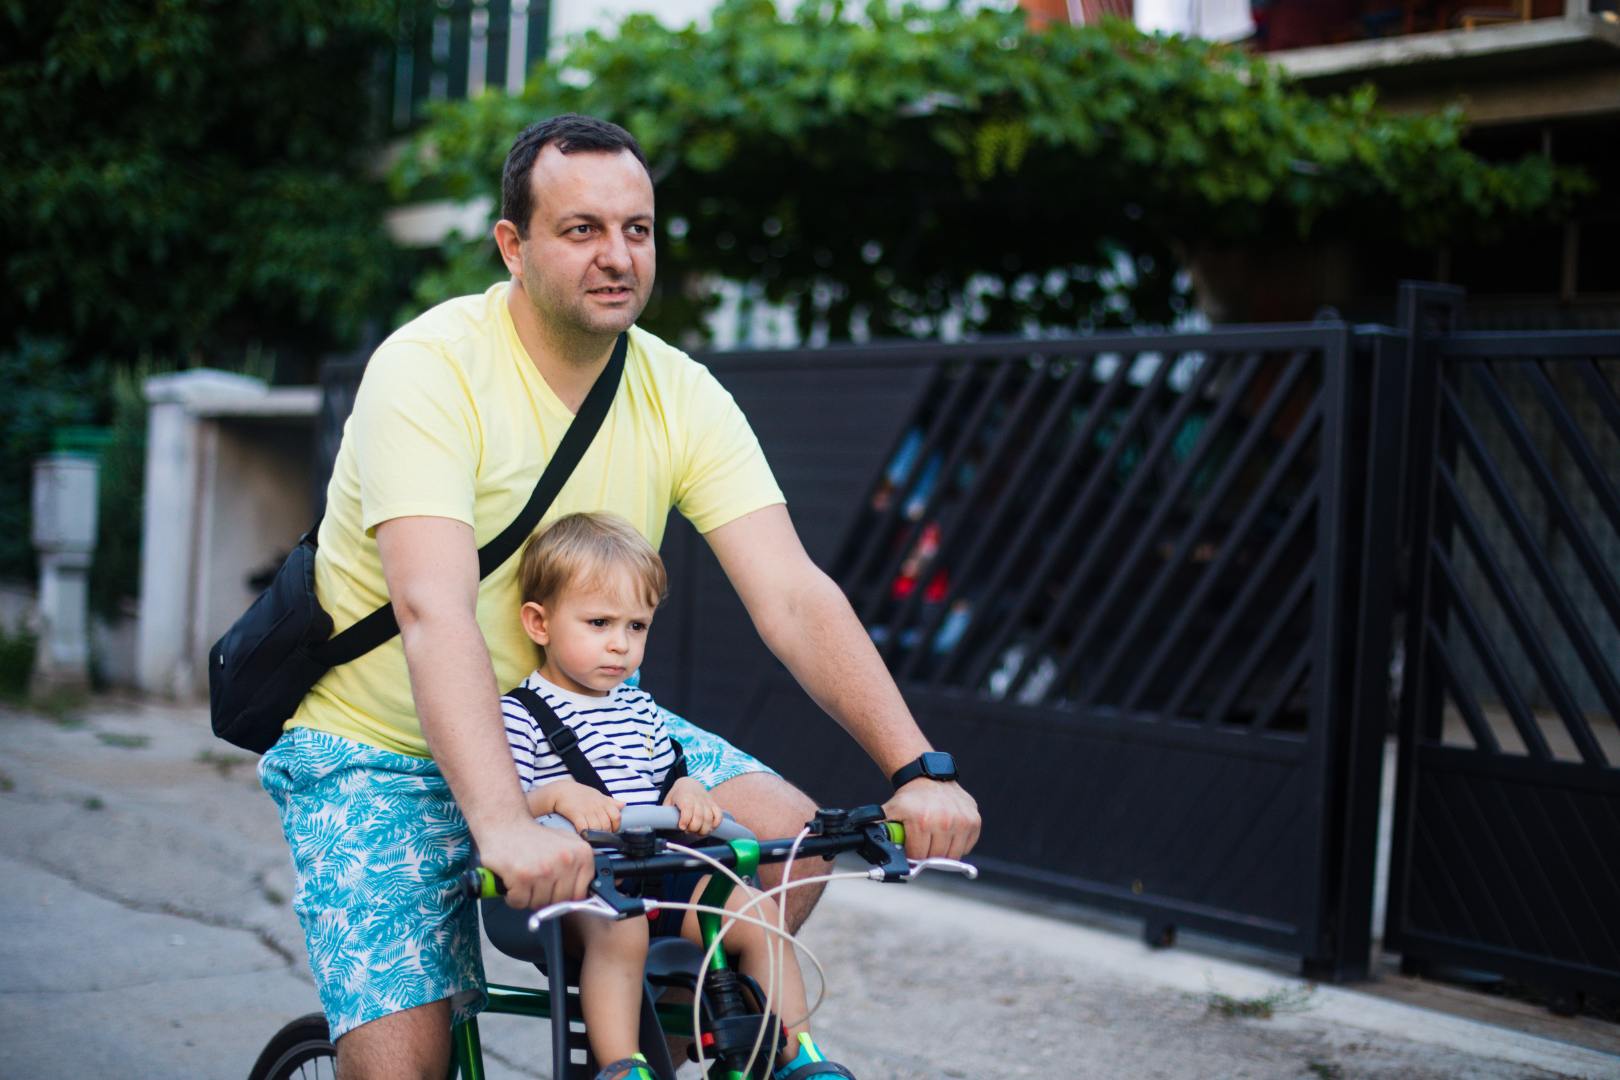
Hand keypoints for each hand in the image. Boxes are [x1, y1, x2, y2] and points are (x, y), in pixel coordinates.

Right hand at [474, 816, 594, 910]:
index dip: (564, 895)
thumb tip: (586, 892)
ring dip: (528, 896)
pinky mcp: (523, 877)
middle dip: (545, 897)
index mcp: (581, 854)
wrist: (504, 824)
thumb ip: (578, 865)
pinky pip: (519, 902)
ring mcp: (545, 869)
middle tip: (536, 880)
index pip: (580, 894)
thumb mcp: (566, 843)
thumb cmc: (532, 836)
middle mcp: (566, 861)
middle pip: (559, 902)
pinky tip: (513, 879)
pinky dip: (512, 896)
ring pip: (539, 904)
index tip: (555, 889)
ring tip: (525, 876)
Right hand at [545, 779, 624, 833]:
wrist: (561, 790)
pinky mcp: (576, 814)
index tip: (611, 831)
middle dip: (605, 834)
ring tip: (592, 838)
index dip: (616, 826)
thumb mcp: (597, 795)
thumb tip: (624, 804)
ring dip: (595, 835)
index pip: (617, 816)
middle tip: (600, 837)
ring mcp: (587, 810)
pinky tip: (583, 835)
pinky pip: (583, 827)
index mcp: (604, 802)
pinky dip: (584, 833)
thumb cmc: (579, 794)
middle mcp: (597, 806)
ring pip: (597, 828)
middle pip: (606, 825)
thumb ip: (610, 802)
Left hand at [664, 776, 723, 834]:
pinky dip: (716, 824)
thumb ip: (666, 812)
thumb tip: (664, 824)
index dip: (685, 821)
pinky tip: (709, 828)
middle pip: (699, 817)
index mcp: (685, 797)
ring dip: (704, 829)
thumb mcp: (668, 800)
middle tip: (689, 831)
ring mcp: (707, 802)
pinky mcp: (713, 804)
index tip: (682, 827)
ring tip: (698, 833)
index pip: (687, 810)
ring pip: (709, 818)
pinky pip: (718, 815)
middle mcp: (697, 799)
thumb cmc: (677, 794)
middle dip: (694, 828)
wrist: (689, 783)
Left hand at [882, 779, 979, 861]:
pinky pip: (967, 846)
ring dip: (943, 851)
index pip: (919, 857)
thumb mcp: (890, 811)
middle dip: (927, 854)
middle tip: (923, 842)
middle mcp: (944, 821)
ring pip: (953, 856)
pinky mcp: (974, 820)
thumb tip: (869, 844)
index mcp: (922, 821)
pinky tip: (948, 833)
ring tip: (935, 837)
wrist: (929, 778)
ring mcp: (962, 821)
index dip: (913, 854)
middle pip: (936, 858)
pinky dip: (958, 844)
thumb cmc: (910, 798)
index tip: (911, 847)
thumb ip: (879, 829)